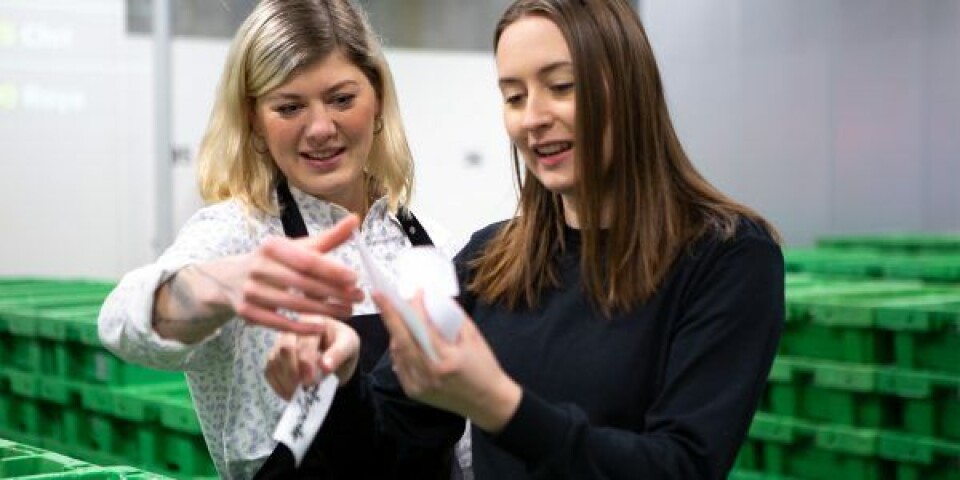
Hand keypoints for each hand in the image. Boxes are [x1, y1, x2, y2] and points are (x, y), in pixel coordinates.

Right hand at [217, 214, 363, 333]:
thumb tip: (355, 220)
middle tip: (359, 298)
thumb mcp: (296, 247)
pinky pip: (279, 323)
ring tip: (348, 312)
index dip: (332, 270)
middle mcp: (259, 267)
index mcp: (272, 247)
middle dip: (335, 292)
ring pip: (294, 304)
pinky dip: (302, 327)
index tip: (355, 278)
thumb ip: (327, 238)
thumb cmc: (274, 261)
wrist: (229, 278)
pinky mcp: (247, 312)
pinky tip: (322, 327)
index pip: (307, 260)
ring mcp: (250, 291)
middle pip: (303, 283)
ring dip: (325, 311)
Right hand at [265, 315, 359, 400]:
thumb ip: (338, 354)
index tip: (310, 381)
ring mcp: (281, 342)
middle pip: (285, 349)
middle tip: (303, 389)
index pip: (304, 342)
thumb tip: (324, 366)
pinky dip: (277, 385)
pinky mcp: (275, 357)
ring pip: (274, 361)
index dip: (306, 363)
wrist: (338, 354)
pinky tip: (289, 394)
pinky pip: (269, 371)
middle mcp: (293, 329)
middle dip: (293, 372)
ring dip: (285, 381)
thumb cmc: (343, 345)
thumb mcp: (349, 345)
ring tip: (297, 394)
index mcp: (312, 321)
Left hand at [373, 292, 522, 432]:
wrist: (488, 403)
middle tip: (379, 295)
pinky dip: (399, 349)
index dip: (416, 307)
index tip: (416, 292)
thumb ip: (453, 318)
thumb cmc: (485, 368)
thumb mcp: (474, 338)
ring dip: (395, 331)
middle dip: (389, 314)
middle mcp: (429, 374)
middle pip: (402, 339)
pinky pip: (399, 365)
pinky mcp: (414, 392)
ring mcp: (419, 385)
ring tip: (396, 316)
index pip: (424, 328)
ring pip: (398, 352)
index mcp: (446, 360)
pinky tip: (402, 338)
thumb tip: (434, 300)